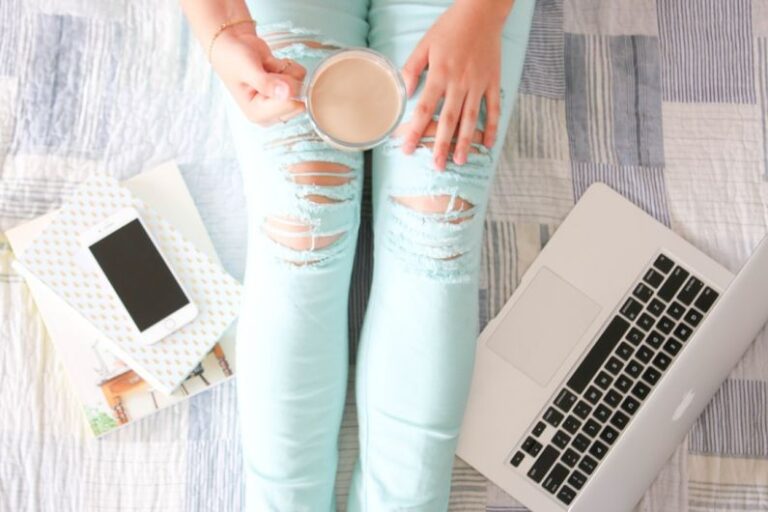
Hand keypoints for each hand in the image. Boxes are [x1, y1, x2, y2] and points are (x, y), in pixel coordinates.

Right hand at [211, 25, 305, 125]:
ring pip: (302, 84)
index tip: (268, 75)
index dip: (285, 86)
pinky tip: (271, 66)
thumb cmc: (233, 58)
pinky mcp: (287, 90)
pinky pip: (302, 76)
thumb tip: (287, 94)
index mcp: (258, 114)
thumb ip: (266, 83)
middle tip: (266, 71)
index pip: (290, 106)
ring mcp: (280, 102)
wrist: (232, 43)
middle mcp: (271, 112)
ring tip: (266, 68)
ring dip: (285, 70)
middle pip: (300, 98)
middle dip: (286, 79)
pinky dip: (288, 65)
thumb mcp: (247, 69)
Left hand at [400, 0, 511, 169]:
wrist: (481, 12)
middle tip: (436, 167)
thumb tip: (404, 93)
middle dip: (441, 145)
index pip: (425, 109)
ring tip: (460, 161)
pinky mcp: (493, 81)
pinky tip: (489, 144)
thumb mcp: (425, 44)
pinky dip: (492, 127)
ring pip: (471, 118)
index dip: (415, 131)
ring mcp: (479, 83)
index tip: (408, 149)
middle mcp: (459, 82)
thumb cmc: (449, 28)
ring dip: (465, 142)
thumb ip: (412, 69)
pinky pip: (493, 108)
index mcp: (440, 74)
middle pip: (448, 120)